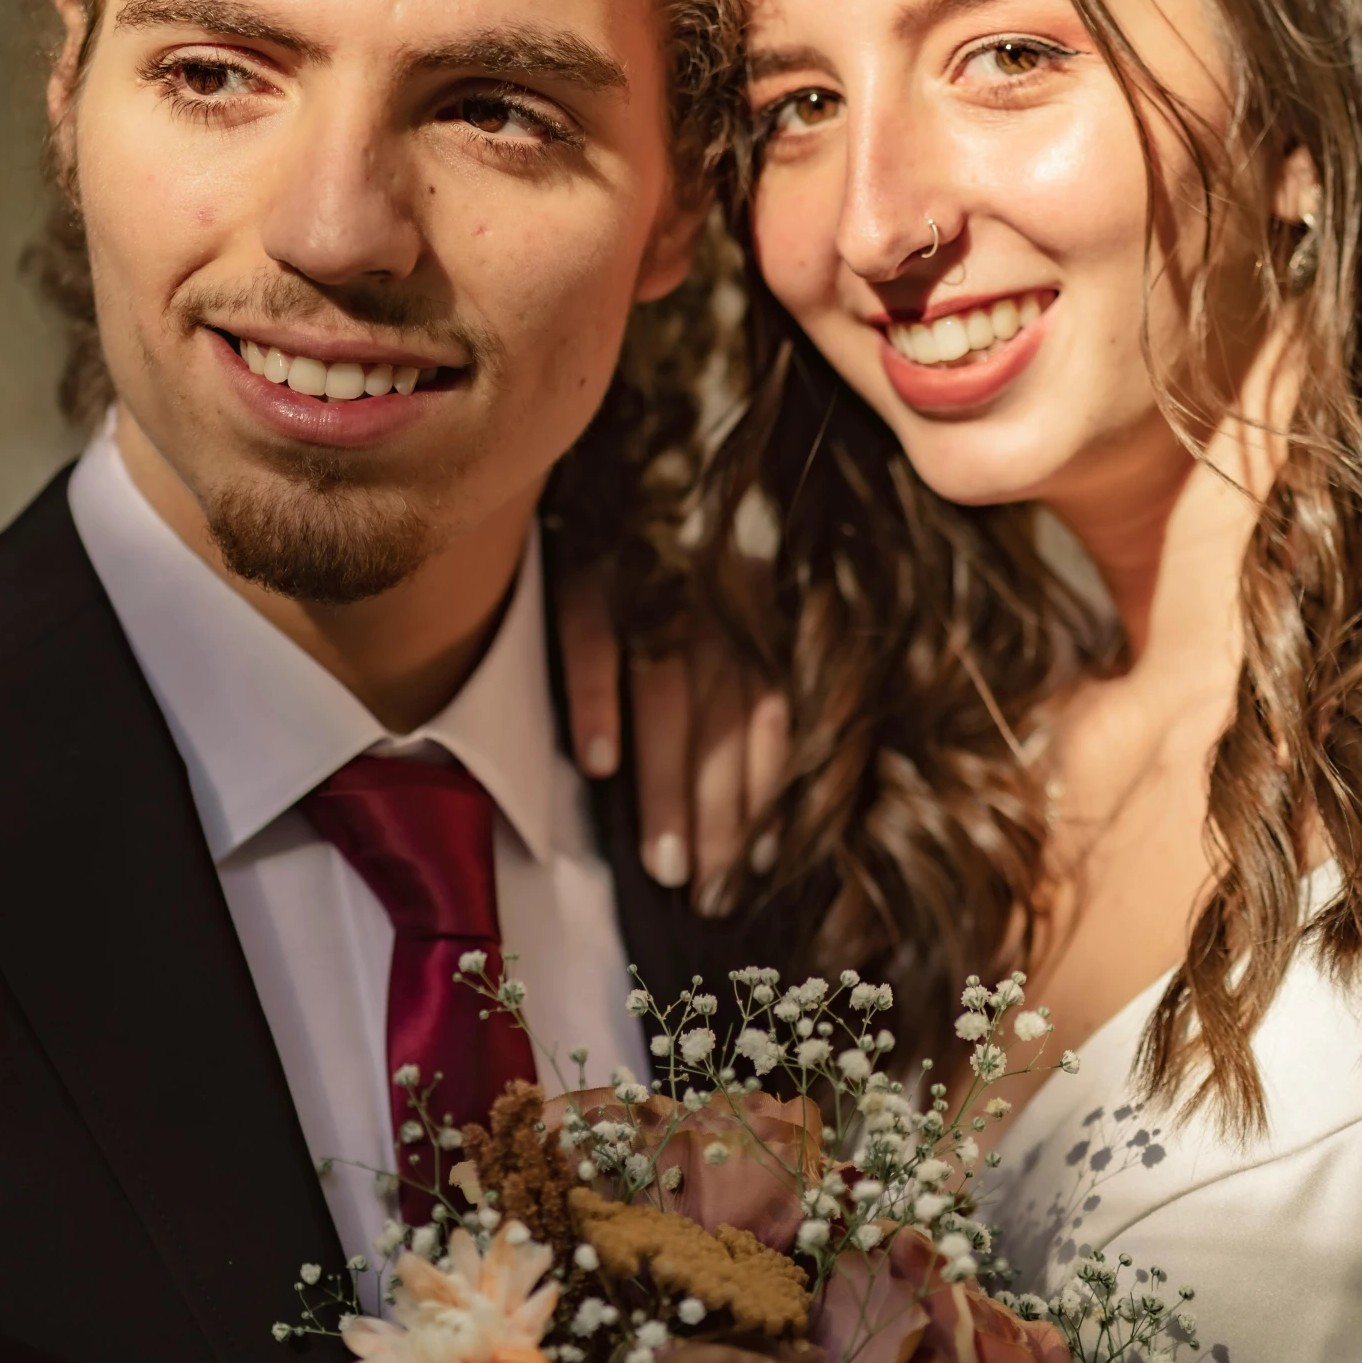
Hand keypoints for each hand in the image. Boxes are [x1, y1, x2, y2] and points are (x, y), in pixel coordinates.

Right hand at [557, 567, 789, 911]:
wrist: (609, 467)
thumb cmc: (674, 560)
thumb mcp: (730, 609)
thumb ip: (746, 684)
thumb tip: (763, 803)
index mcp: (758, 612)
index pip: (774, 714)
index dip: (772, 792)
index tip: (764, 866)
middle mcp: (716, 598)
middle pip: (725, 721)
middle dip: (721, 815)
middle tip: (711, 894)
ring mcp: (652, 580)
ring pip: (668, 696)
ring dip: (667, 784)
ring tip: (664, 865)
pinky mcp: (586, 567)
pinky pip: (594, 638)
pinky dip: (597, 700)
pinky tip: (596, 765)